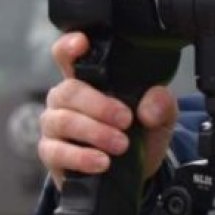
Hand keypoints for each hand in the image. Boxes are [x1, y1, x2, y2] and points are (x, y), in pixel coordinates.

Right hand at [38, 32, 178, 189]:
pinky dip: (81, 157)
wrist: (135, 171)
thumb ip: (162, 104)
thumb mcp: (160, 117)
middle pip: (68, 91)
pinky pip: (56, 151)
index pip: (68, 56)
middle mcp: (66, 99)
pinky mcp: (51, 153)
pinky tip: (101, 162)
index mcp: (89, 80)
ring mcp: (55, 125)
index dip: (69, 46)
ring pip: (62, 120)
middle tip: (126, 120)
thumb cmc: (140, 133)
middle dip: (99, 105)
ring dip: (94, 132)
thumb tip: (150, 107)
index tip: (81, 43)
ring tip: (120, 145)